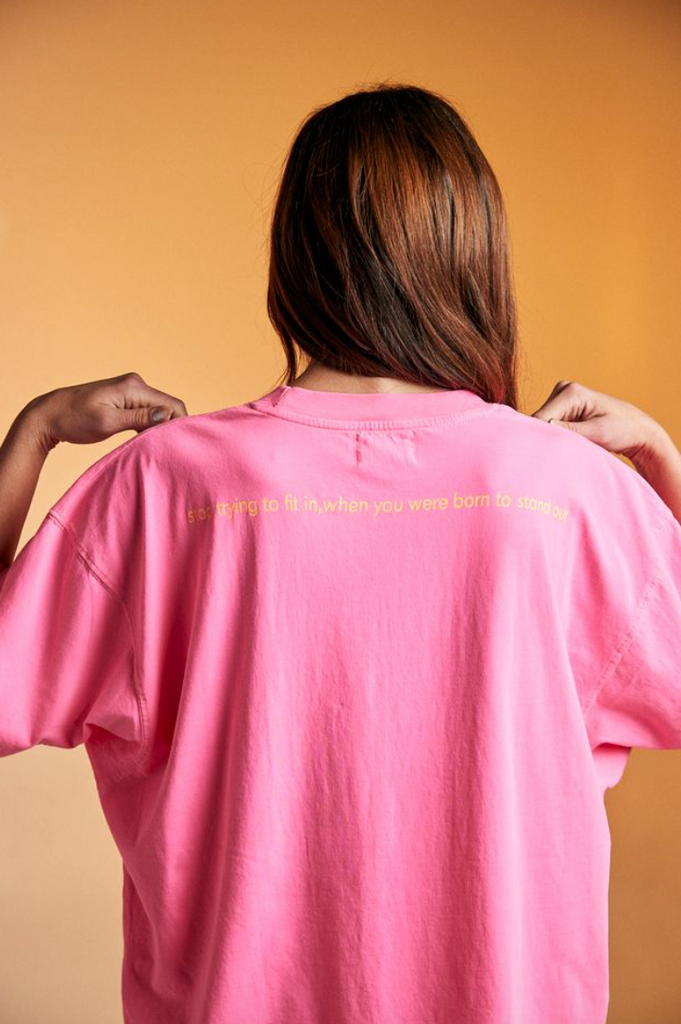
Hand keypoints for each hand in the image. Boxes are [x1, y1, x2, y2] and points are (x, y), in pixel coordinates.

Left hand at [22, 371, 188, 454]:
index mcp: (133, 387)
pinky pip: (146, 412)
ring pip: (158, 410)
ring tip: (156, 447)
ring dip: (160, 428)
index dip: (180, 425)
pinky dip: (149, 426)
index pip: (172, 404)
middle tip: (167, 450)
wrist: (49, 415)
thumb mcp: (107, 422)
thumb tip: (167, 415)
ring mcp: (130, 390)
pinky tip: (145, 440)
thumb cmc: (74, 420)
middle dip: (171, 427)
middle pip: (168, 406)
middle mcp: (136, 384)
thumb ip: (139, 418)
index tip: (178, 445)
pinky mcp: (125, 399)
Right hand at [530, 379, 667, 471]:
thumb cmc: (624, 430)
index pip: (540, 418)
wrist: (637, 429)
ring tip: (570, 448)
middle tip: (560, 454)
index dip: (540, 438)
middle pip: (539, 420)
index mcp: (571, 392)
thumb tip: (543, 431)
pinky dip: (556, 437)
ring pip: (542, 424)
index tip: (544, 455)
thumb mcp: (598, 433)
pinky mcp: (562, 407)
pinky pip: (549, 425)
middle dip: (546, 438)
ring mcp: (561, 398)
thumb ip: (569, 431)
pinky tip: (569, 444)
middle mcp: (563, 389)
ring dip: (551, 438)